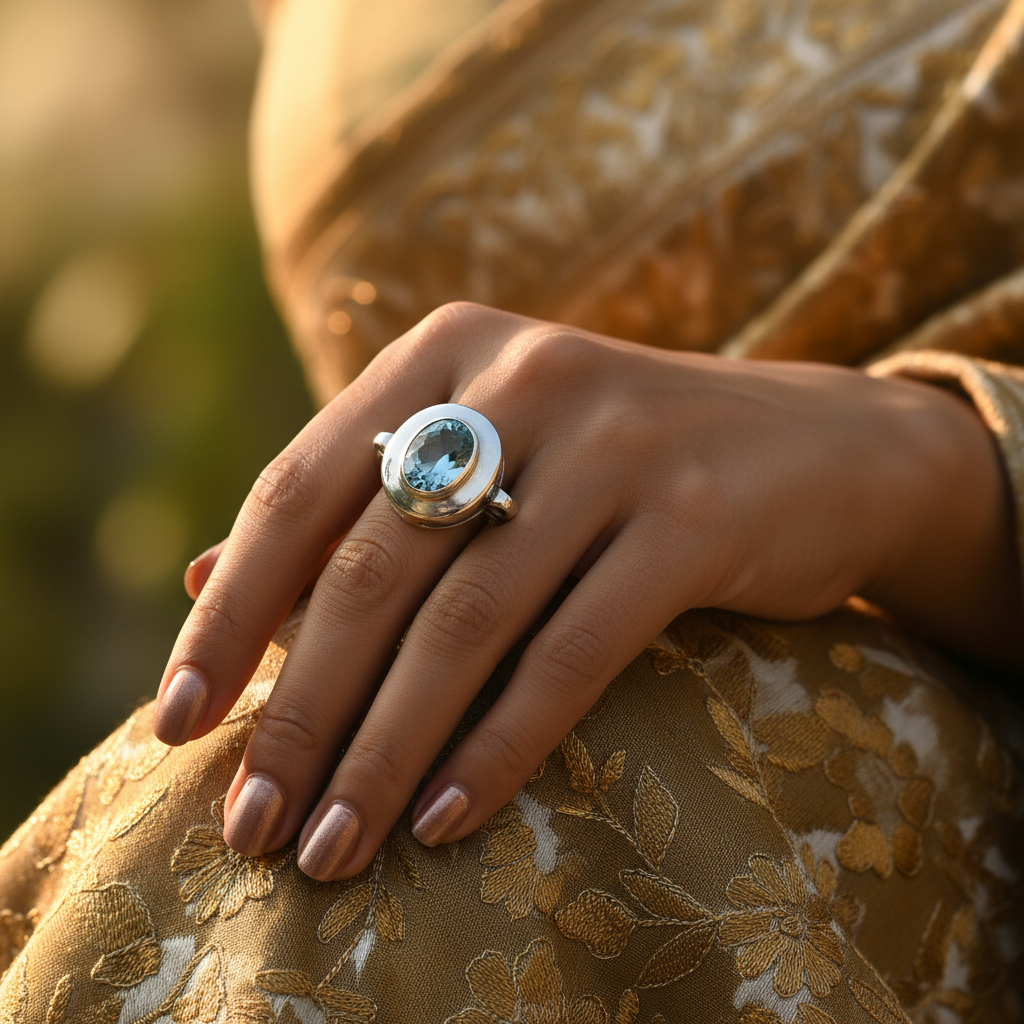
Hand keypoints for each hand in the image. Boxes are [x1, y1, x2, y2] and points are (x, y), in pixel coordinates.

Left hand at [154, 303, 1020, 879]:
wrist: (815, 448)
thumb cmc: (617, 465)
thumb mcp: (483, 458)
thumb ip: (351, 510)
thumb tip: (198, 581)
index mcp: (449, 352)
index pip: (300, 486)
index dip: (230, 611)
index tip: (174, 721)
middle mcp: (523, 376)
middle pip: (374, 565)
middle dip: (300, 710)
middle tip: (252, 824)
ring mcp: (616, 442)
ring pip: (465, 620)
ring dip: (385, 750)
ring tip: (334, 847)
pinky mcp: (694, 518)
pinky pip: (570, 651)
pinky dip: (499, 743)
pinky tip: (446, 818)